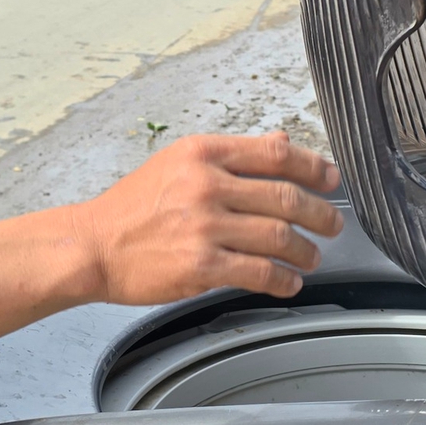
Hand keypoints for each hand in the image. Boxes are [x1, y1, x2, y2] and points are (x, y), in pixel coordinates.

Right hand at [74, 133, 343, 303]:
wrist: (92, 246)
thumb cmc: (131, 208)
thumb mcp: (177, 162)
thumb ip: (231, 155)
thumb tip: (281, 142)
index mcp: (202, 153)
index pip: (275, 153)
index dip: (314, 167)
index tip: (331, 179)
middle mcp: (206, 185)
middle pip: (286, 197)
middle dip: (321, 215)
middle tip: (333, 225)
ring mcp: (204, 226)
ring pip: (279, 237)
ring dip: (305, 252)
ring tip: (311, 258)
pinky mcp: (201, 265)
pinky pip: (259, 272)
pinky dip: (282, 280)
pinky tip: (288, 282)